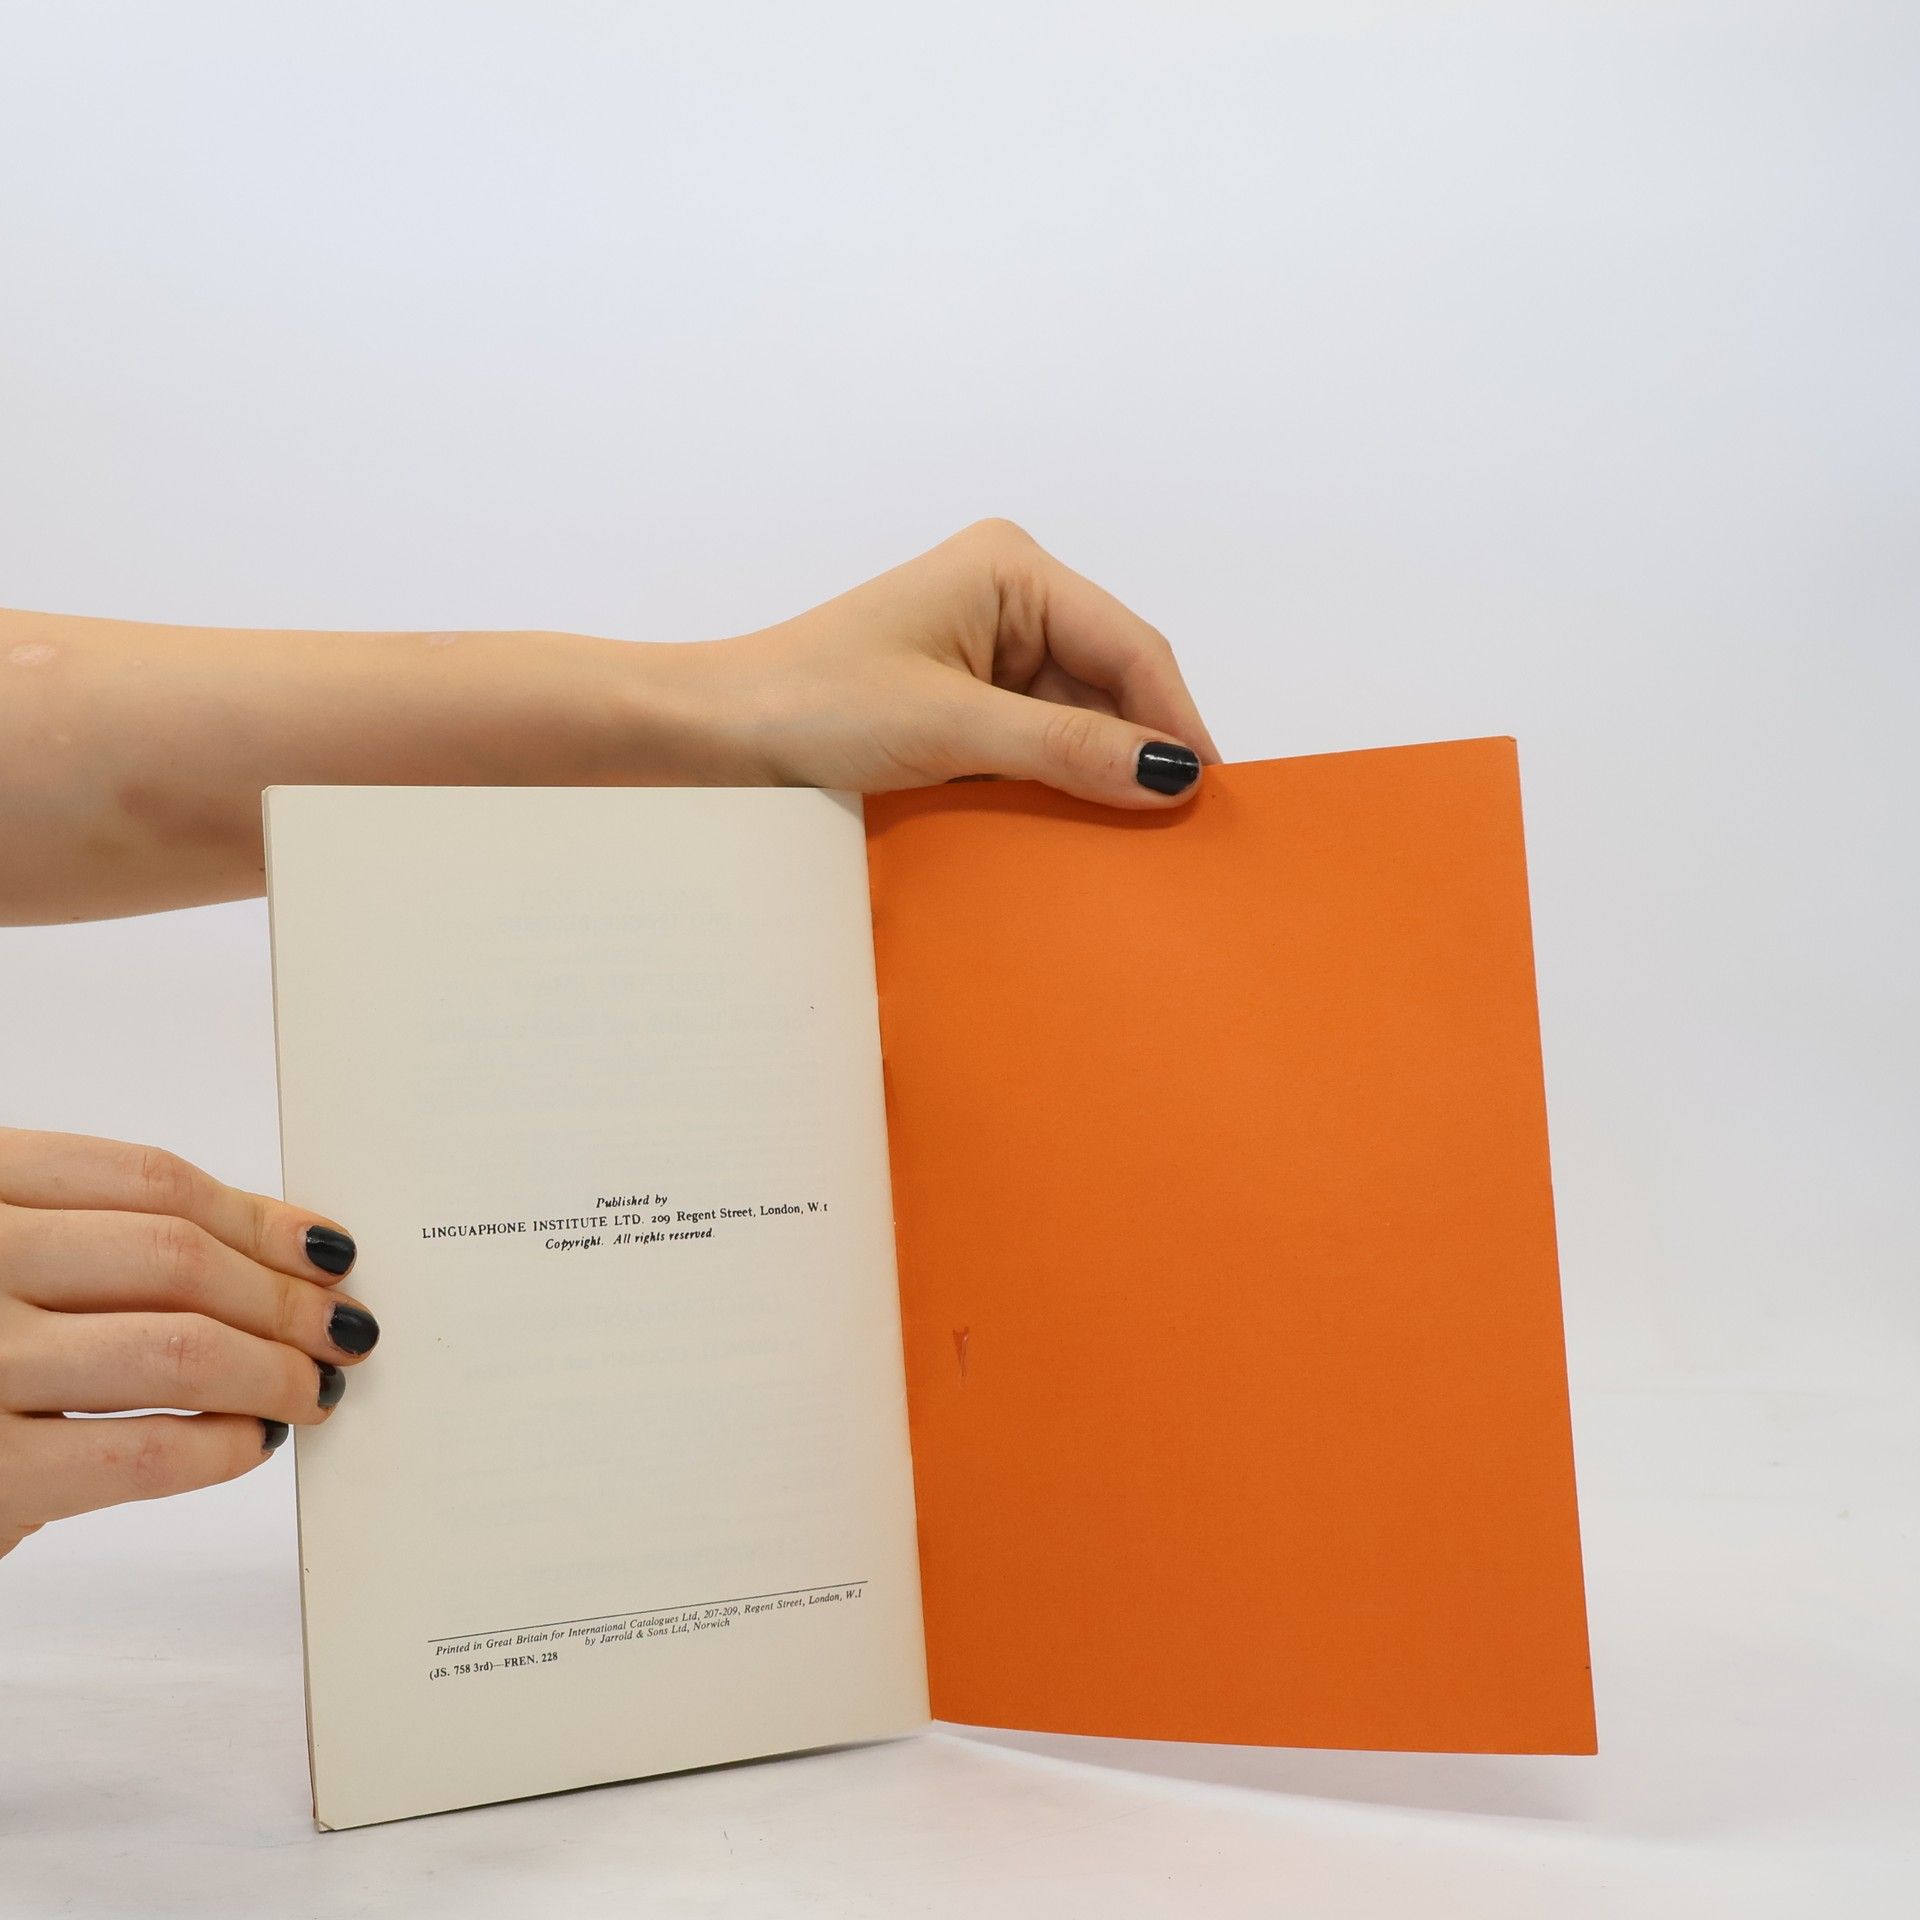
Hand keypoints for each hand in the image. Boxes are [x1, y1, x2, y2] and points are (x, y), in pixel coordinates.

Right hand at [0, 1129, 375, 1558]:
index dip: (258, 1216)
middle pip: (177, 1258)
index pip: (150, 1181)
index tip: (325, 1248)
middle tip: (342, 1327)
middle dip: (283, 1296)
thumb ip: (88, 1238)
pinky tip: (250, 1445)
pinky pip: (141, 1451)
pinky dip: (220, 1448)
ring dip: (273, 1369)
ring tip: (312, 1388)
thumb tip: (271, 1249)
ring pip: (178, 1346)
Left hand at [679, 520, 1221, 806]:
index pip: (1129, 647)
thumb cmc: (810, 706)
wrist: (712, 738)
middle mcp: (1008, 599)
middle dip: (1137, 754)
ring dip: (1095, 778)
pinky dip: (1054, 787)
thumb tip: (1172, 775)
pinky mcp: (964, 702)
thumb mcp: (951, 729)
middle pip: (1112, 684)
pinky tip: (1071, 832)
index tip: (1207, 798)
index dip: (1174, 722)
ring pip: (1079, 722)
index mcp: (1011, 570)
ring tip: (1129, 846)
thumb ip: (1067, 747)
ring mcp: (986, 652)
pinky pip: (1038, 745)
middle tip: (1179, 836)